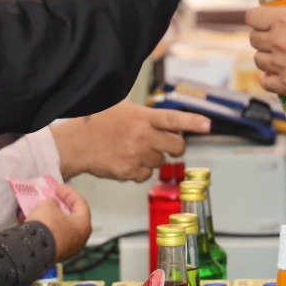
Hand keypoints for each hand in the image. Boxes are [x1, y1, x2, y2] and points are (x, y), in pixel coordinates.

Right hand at [30, 182, 91, 262]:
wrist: (32, 250)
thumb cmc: (46, 226)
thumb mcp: (49, 204)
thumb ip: (54, 202)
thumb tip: (53, 207)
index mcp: (84, 225)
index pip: (81, 203)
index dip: (69, 193)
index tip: (57, 187)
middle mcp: (80, 239)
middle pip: (72, 217)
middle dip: (60, 206)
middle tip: (52, 198)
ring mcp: (68, 249)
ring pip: (61, 228)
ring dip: (51, 217)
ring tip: (40, 209)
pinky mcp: (55, 254)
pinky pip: (52, 237)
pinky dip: (45, 228)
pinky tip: (34, 222)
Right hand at [52, 102, 212, 181]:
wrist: (76, 143)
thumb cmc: (97, 123)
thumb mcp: (124, 110)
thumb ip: (147, 117)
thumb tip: (168, 126)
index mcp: (142, 117)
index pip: (174, 119)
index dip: (193, 123)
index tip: (208, 125)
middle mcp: (142, 136)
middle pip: (177, 146)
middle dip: (176, 147)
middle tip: (168, 145)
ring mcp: (136, 155)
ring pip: (161, 162)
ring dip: (153, 158)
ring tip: (134, 150)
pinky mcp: (129, 172)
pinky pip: (145, 175)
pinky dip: (139, 171)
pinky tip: (126, 161)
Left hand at [248, 0, 285, 94]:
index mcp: (283, 19)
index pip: (252, 17)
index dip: (257, 16)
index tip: (264, 17)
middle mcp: (279, 41)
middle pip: (254, 38)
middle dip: (262, 34)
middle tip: (275, 34)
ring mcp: (282, 64)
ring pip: (258, 59)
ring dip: (265, 55)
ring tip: (278, 53)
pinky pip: (267, 83)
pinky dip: (268, 79)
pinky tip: (274, 73)